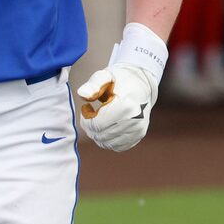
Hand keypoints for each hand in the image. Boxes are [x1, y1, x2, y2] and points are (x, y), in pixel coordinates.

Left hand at [77, 23, 165, 151]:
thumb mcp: (104, 76)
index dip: (86, 119)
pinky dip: (107, 139)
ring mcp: (138, 130)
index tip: (87, 107)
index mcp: (126, 107)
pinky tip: (107, 125)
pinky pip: (117, 146)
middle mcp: (135, 121)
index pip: (97, 125)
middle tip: (91, 112)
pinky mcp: (139, 136)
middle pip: (101, 135)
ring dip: (97, 133)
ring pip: (107, 143)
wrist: (140, 84)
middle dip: (89, 126)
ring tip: (99, 118)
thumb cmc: (118, 80)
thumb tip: (82, 95)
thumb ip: (92, 85)